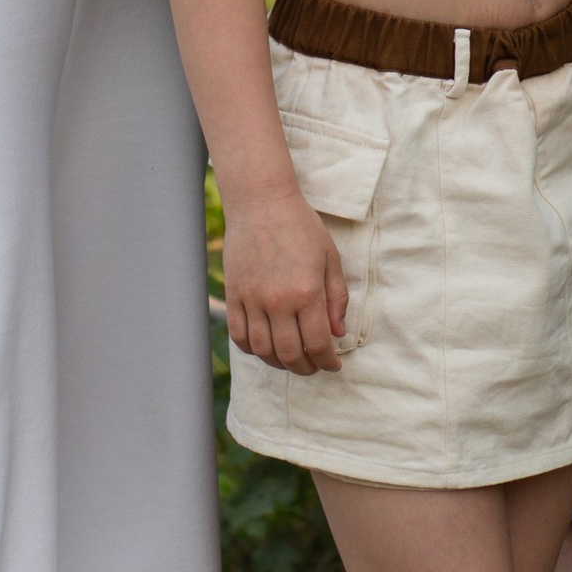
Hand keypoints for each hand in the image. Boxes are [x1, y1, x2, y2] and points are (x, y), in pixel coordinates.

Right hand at [221, 192, 349, 372]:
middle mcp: (278, 301)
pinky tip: (265, 347)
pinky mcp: (234, 295)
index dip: (327, 362)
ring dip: (279, 363)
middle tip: (315, 367)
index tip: (333, 365)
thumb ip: (337, 298)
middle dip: (306, 368)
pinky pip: (239, 335)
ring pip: (262, 350)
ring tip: (291, 360)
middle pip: (290, 354)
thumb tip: (337, 333)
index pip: (317, 344)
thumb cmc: (301, 227)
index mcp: (307, 292)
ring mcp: (252, 300)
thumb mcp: (330, 258)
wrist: (262, 203)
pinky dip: (252, 349)